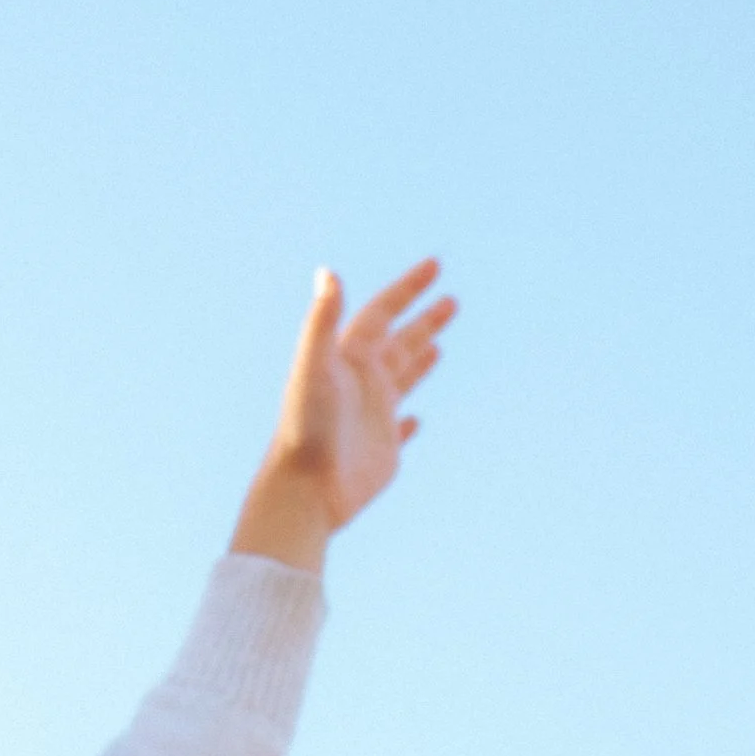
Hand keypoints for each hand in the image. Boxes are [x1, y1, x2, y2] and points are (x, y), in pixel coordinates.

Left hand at [229, 258, 457, 573]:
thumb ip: (322, 319)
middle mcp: (359, 384)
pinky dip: (409, 423)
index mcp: (347, 359)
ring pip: (400, 380)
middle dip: (421, 319)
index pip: (381, 313)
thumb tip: (327, 271)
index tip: (434, 266)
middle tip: (451, 300)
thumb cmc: (306, 427)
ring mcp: (370, 417)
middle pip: (396, 342)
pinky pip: (399, 431)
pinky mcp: (380, 451)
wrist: (302, 489)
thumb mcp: (315, 366)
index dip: (407, 288)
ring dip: (419, 359)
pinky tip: (416, 420)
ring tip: (438, 344)